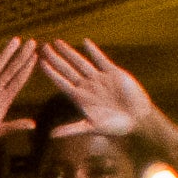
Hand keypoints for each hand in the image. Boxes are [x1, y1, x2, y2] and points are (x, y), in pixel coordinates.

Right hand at [0, 40, 37, 156]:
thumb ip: (13, 126)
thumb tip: (33, 125)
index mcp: (2, 102)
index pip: (18, 81)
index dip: (27, 68)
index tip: (37, 55)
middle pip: (11, 70)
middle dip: (22, 56)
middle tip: (33, 41)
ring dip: (6, 54)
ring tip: (15, 40)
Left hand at [41, 36, 166, 142]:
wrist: (137, 119)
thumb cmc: (115, 127)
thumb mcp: (91, 128)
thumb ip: (71, 130)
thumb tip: (51, 136)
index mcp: (80, 98)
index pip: (61, 82)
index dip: (51, 72)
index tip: (39, 62)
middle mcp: (87, 86)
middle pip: (67, 69)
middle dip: (55, 58)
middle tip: (42, 47)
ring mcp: (99, 79)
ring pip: (80, 62)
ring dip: (69, 52)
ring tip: (57, 42)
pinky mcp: (113, 73)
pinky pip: (101, 59)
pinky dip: (93, 51)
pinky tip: (84, 42)